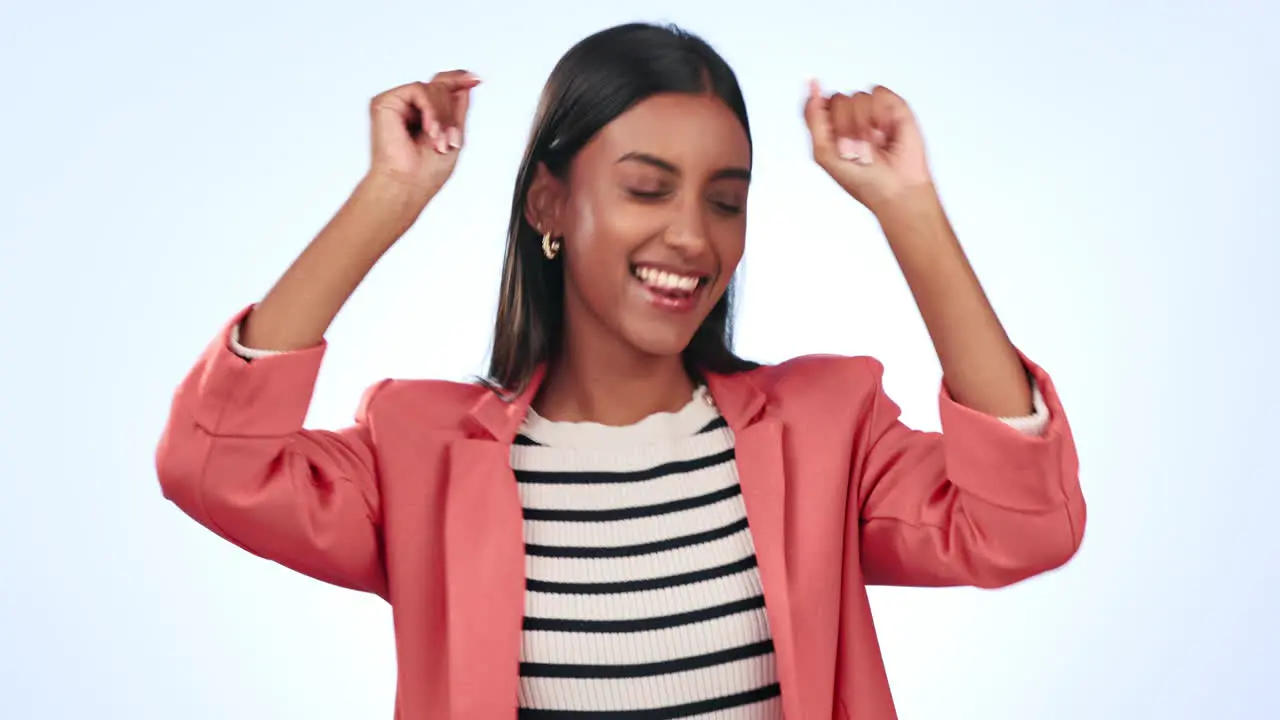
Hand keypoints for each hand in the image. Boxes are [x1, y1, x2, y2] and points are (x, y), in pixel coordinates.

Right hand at [367, 70, 480, 201]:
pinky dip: (430, 110)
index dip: (458, 79)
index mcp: (425, 115)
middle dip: (450, 114)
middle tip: (450, 139)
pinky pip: (418, 89)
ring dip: (442, 116)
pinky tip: (429, 129)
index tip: (475, 80)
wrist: (407, 185)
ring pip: (432, 88)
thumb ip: (458, 107)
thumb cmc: (425, 173)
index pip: (441, 87)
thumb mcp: (454, 134)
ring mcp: (397, 104)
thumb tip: (467, 83)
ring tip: (438, 140)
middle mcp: (410, 108)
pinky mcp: (385, 102)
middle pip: (440, 86)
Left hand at [803, 81, 933, 215]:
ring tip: (873, 144)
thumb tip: (811, 85)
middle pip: (838, 99)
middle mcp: (852, 116)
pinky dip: (880, 115)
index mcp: (831, 127)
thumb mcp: (823, 152)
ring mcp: (873, 110)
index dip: (825, 118)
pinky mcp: (894, 106)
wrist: (896, 189)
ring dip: (864, 125)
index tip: (835, 138)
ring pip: (858, 96)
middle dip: (846, 127)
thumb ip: (813, 117)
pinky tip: (885, 132)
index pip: (819, 103)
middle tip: (856, 148)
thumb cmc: (862, 180)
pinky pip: (879, 93)